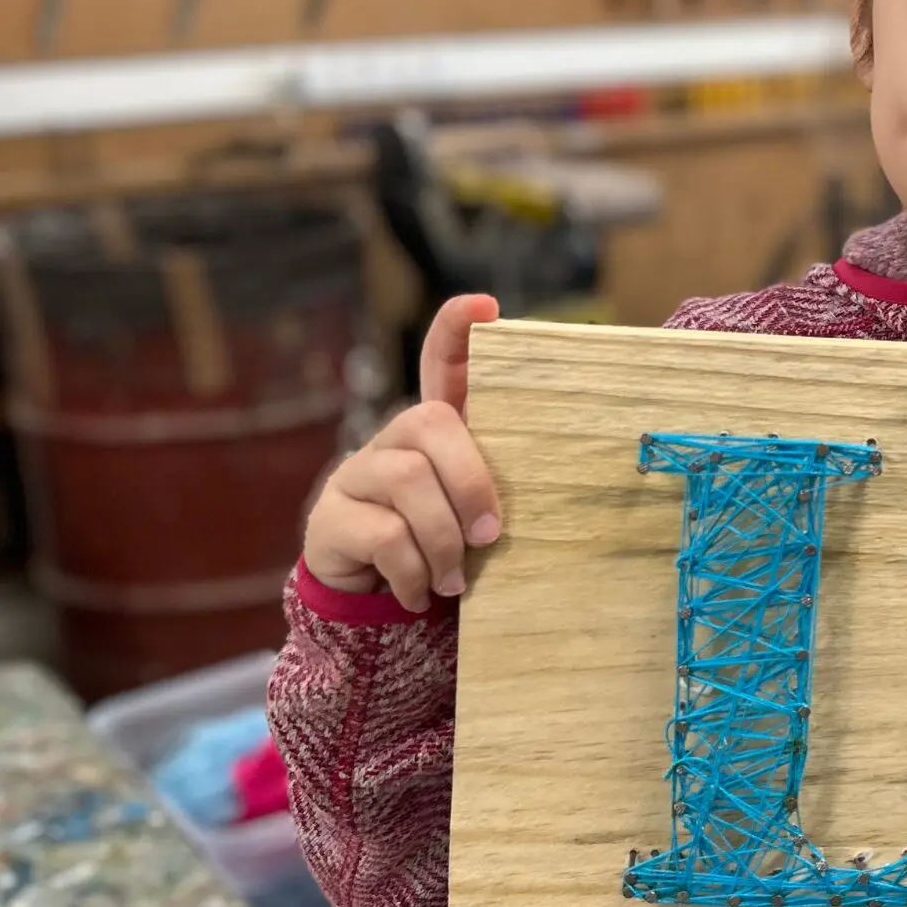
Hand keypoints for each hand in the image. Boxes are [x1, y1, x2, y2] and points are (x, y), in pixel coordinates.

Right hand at [302, 295, 502, 610]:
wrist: (374, 601)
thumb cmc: (446, 546)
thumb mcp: (479, 514)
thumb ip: (507, 489)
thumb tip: (574, 484)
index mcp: (439, 432)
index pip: (443, 363)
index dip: (457, 329)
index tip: (485, 305)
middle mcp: (395, 439)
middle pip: (431, 423)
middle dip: (471, 482)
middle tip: (490, 535)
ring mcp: (358, 474)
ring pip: (409, 480)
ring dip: (444, 540)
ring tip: (455, 580)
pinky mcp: (331, 518)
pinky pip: (384, 535)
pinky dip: (414, 573)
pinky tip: (421, 594)